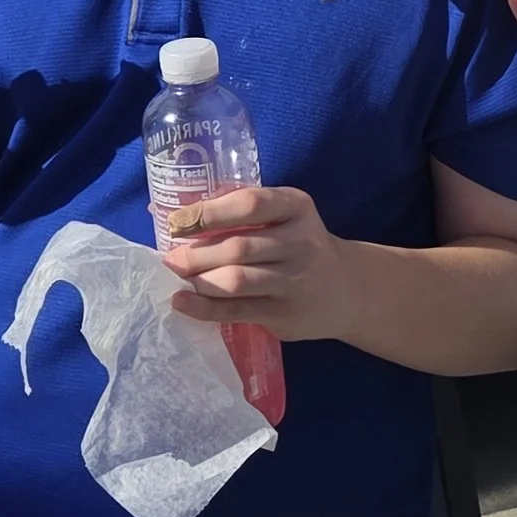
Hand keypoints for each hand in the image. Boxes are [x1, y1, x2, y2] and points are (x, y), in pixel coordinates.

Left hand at [158, 183, 361, 341]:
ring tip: (175, 279)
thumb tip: (168, 210)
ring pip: (237, 280)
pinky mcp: (286, 312)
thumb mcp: (285, 218)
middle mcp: (301, 241)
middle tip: (169, 259)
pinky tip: (182, 302)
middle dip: (196, 254)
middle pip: (239, 246)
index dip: (208, 213)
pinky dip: (205, 307)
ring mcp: (295, 280)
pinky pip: (238, 310)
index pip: (249, 204)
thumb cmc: (298, 245)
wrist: (348, 289)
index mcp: (296, 206)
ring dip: (199, 280)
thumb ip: (241, 213)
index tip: (177, 223)